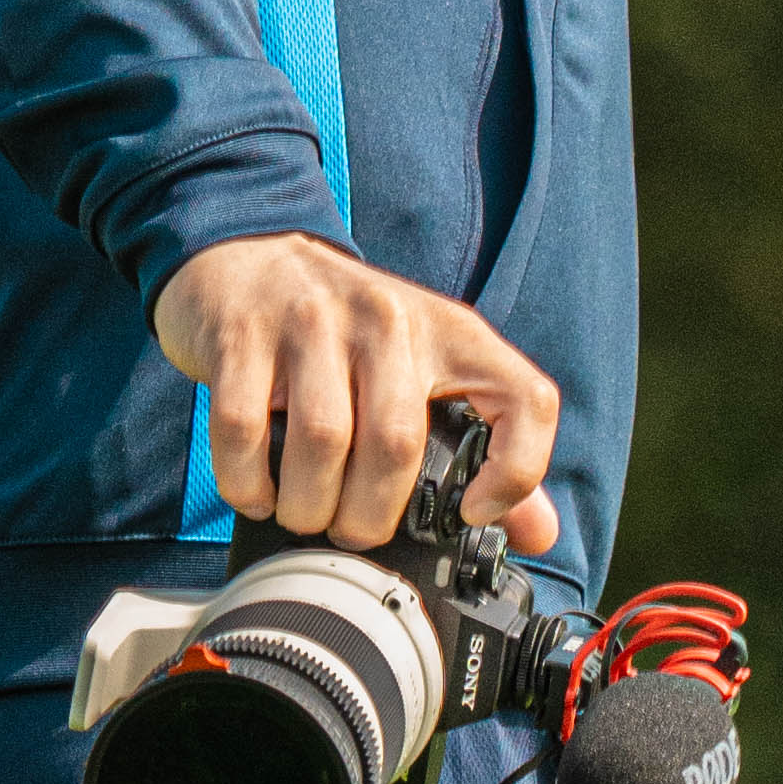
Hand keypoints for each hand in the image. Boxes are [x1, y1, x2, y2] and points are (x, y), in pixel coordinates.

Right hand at [151, 233, 562, 555]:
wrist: (252, 251)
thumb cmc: (349, 330)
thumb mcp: (427, 368)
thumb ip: (487, 446)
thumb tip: (537, 532)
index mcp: (451, 332)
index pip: (526, 398)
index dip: (516, 471)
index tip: (473, 512)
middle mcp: (389, 319)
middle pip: (396, 443)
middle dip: (369, 517)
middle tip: (350, 531)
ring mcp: (313, 321)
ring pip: (323, 442)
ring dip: (309, 506)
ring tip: (305, 512)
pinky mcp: (244, 335)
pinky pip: (245, 432)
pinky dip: (249, 484)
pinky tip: (257, 490)